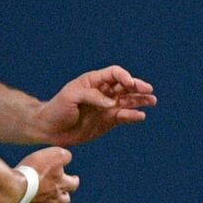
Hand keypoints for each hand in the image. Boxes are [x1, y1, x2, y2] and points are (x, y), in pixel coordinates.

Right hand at [10, 147, 77, 202]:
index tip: (74, 179)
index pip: (73, 184)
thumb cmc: (34, 169)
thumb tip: (69, 157)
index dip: (74, 181)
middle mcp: (53, 197)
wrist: (15, 186)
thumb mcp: (53, 154)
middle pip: (64, 200)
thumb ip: (64, 155)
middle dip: (65, 197)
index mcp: (60, 183)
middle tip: (64, 194)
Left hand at [34, 66, 156, 145]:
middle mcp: (103, 92)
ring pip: (128, 101)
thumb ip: (91, 96)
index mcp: (94, 81)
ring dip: (140, 100)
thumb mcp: (70, 96)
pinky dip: (133, 116)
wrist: (50, 129)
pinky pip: (124, 116)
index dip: (123, 76)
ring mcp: (107, 107)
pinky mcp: (108, 121)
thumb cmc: (57, 108)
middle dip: (137, 86)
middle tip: (148, 90)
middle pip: (125, 86)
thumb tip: (111, 102)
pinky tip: (140, 116)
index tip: (128, 83)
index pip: (114, 74)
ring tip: (152, 100)